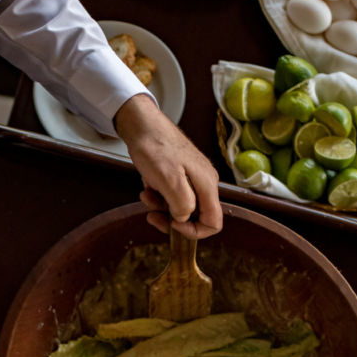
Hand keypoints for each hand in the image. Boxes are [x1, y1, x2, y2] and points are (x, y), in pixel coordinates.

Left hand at [114, 94, 222, 238]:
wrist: (143, 125)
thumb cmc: (156, 147)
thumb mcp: (169, 180)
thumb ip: (182, 204)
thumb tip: (184, 218)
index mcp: (207, 185)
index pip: (214, 223)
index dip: (194, 231)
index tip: (174, 224)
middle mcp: (204, 183)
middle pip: (196, 217)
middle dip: (173, 220)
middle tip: (153, 216)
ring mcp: (192, 179)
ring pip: (181, 207)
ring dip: (162, 208)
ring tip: (147, 196)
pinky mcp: (180, 176)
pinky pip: (172, 196)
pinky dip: (159, 197)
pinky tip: (147, 188)